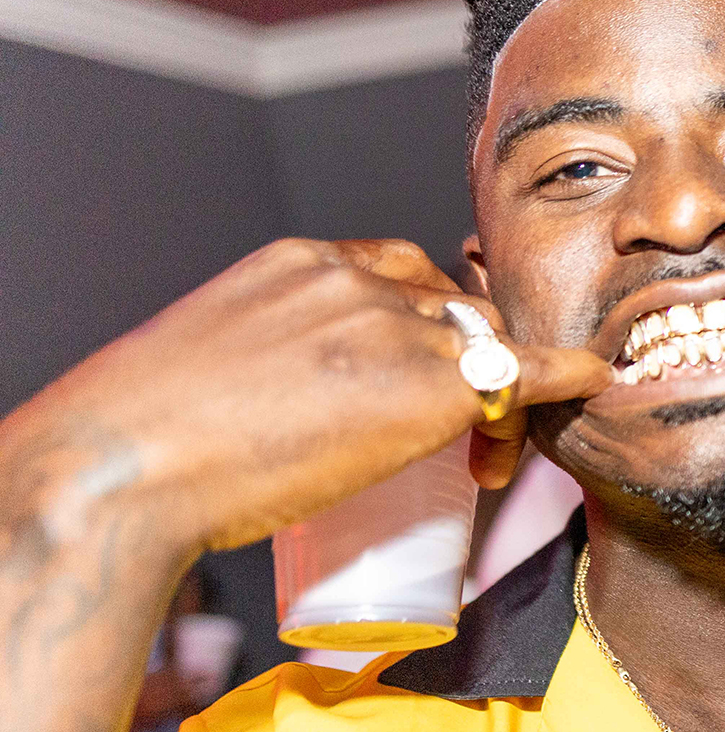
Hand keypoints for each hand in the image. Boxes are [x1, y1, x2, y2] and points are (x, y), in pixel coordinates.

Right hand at [11, 238, 611, 560]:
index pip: (394, 270)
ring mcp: (399, 325)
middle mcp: (355, 279)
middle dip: (469, 355)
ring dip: (501, 390)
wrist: (124, 468)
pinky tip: (593, 383)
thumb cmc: (138, 443)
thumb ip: (254, 372)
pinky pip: (528, 369)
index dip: (424, 321)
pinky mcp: (434, 381)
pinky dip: (568, 374)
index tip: (423, 368)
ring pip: (488, 342)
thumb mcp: (206, 372)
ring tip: (485, 462)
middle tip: (463, 430)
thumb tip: (264, 421)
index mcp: (296, 263)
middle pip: (453, 303)